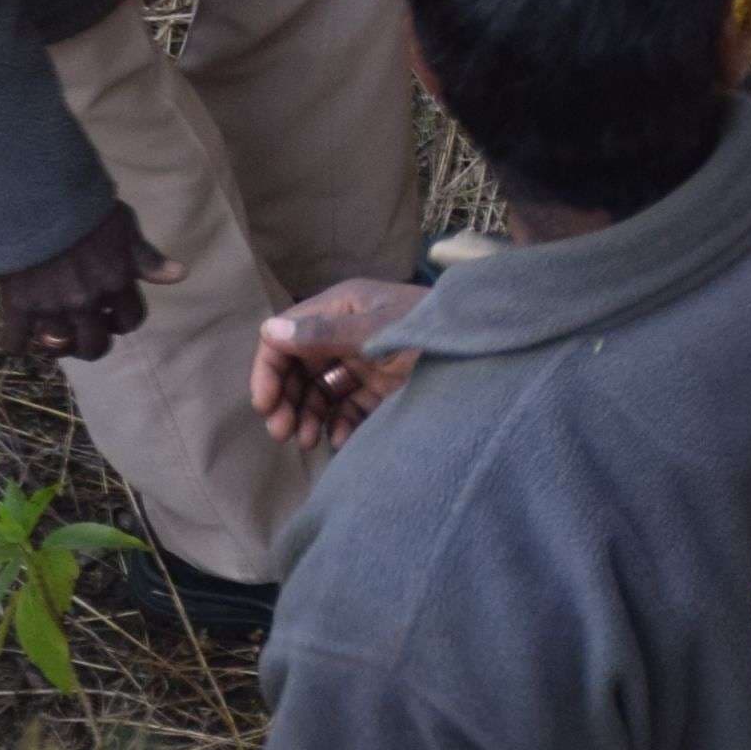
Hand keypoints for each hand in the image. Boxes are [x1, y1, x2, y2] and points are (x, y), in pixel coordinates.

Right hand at [0, 198, 170, 364]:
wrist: (35, 197)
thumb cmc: (84, 206)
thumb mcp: (123, 227)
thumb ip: (146, 258)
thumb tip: (180, 275)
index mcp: (115, 283)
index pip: (131, 321)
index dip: (122, 321)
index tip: (112, 315)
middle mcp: (86, 302)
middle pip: (95, 346)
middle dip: (92, 343)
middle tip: (83, 331)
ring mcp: (51, 307)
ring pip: (57, 347)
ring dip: (57, 345)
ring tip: (52, 333)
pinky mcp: (18, 306)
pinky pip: (15, 341)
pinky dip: (16, 344)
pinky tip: (17, 337)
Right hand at [253, 278, 421, 450]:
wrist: (485, 348)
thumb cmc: (431, 327)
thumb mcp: (378, 330)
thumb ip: (326, 333)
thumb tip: (269, 329)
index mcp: (341, 307)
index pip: (286, 334)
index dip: (270, 368)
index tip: (265, 404)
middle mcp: (346, 332)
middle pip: (300, 368)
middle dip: (288, 400)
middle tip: (282, 434)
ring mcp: (364, 361)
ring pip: (322, 392)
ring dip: (309, 416)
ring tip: (308, 442)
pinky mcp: (383, 388)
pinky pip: (349, 408)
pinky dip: (340, 425)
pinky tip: (339, 442)